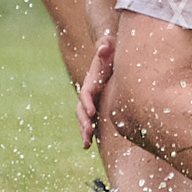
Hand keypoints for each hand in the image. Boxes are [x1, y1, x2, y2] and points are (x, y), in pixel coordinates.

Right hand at [77, 27, 114, 147]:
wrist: (108, 56)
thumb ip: (105, 47)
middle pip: (81, 109)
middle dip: (84, 121)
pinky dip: (88, 133)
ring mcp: (91, 101)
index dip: (87, 102)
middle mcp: (88, 93)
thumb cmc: (109, 52)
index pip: (86, 93)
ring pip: (84, 118)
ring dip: (84, 131)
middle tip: (88, 133)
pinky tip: (88, 145)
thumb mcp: (108, 47)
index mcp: (91, 81)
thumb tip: (103, 47)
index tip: (92, 112)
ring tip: (86, 144)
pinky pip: (91, 121)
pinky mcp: (97, 106)